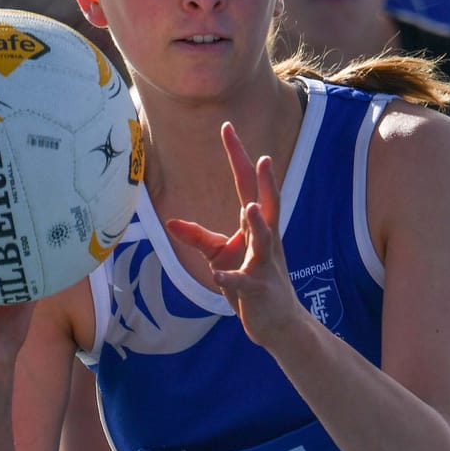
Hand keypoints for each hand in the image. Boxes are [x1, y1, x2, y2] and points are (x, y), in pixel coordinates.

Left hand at [165, 123, 306, 350]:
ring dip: (259, 225)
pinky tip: (220, 277)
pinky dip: (232, 280)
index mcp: (258, 228)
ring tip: (250, 208)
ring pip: (265, 242)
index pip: (248, 185)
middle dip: (264, 181)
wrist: (279, 323)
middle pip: (268, 204)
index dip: (239, 157)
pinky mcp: (259, 291)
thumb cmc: (251, 283)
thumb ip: (199, 237)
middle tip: (262, 156)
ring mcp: (265, 265)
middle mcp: (267, 241)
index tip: (227, 127)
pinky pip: (244, 284)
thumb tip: (170, 221)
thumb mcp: (222, 256)